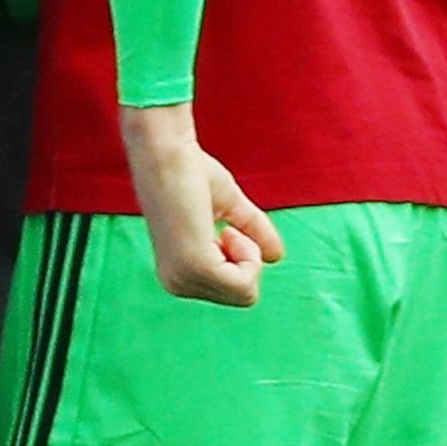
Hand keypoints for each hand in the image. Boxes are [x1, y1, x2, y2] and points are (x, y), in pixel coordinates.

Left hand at [114, 103, 282, 308]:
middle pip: (244, 295)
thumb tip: (277, 256)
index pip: (235, 288)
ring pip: (246, 292)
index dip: (245, 255)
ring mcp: (182, 280)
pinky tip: (225, 229)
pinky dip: (248, 254)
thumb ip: (252, 230)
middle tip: (226, 225)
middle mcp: (175, 284)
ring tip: (222, 225)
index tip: (226, 226)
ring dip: (247, 253)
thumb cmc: (190, 170)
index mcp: (178, 275)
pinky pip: (244, 284)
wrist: (169, 151)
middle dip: (249, 258)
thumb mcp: (229, 207)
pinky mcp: (194, 268)